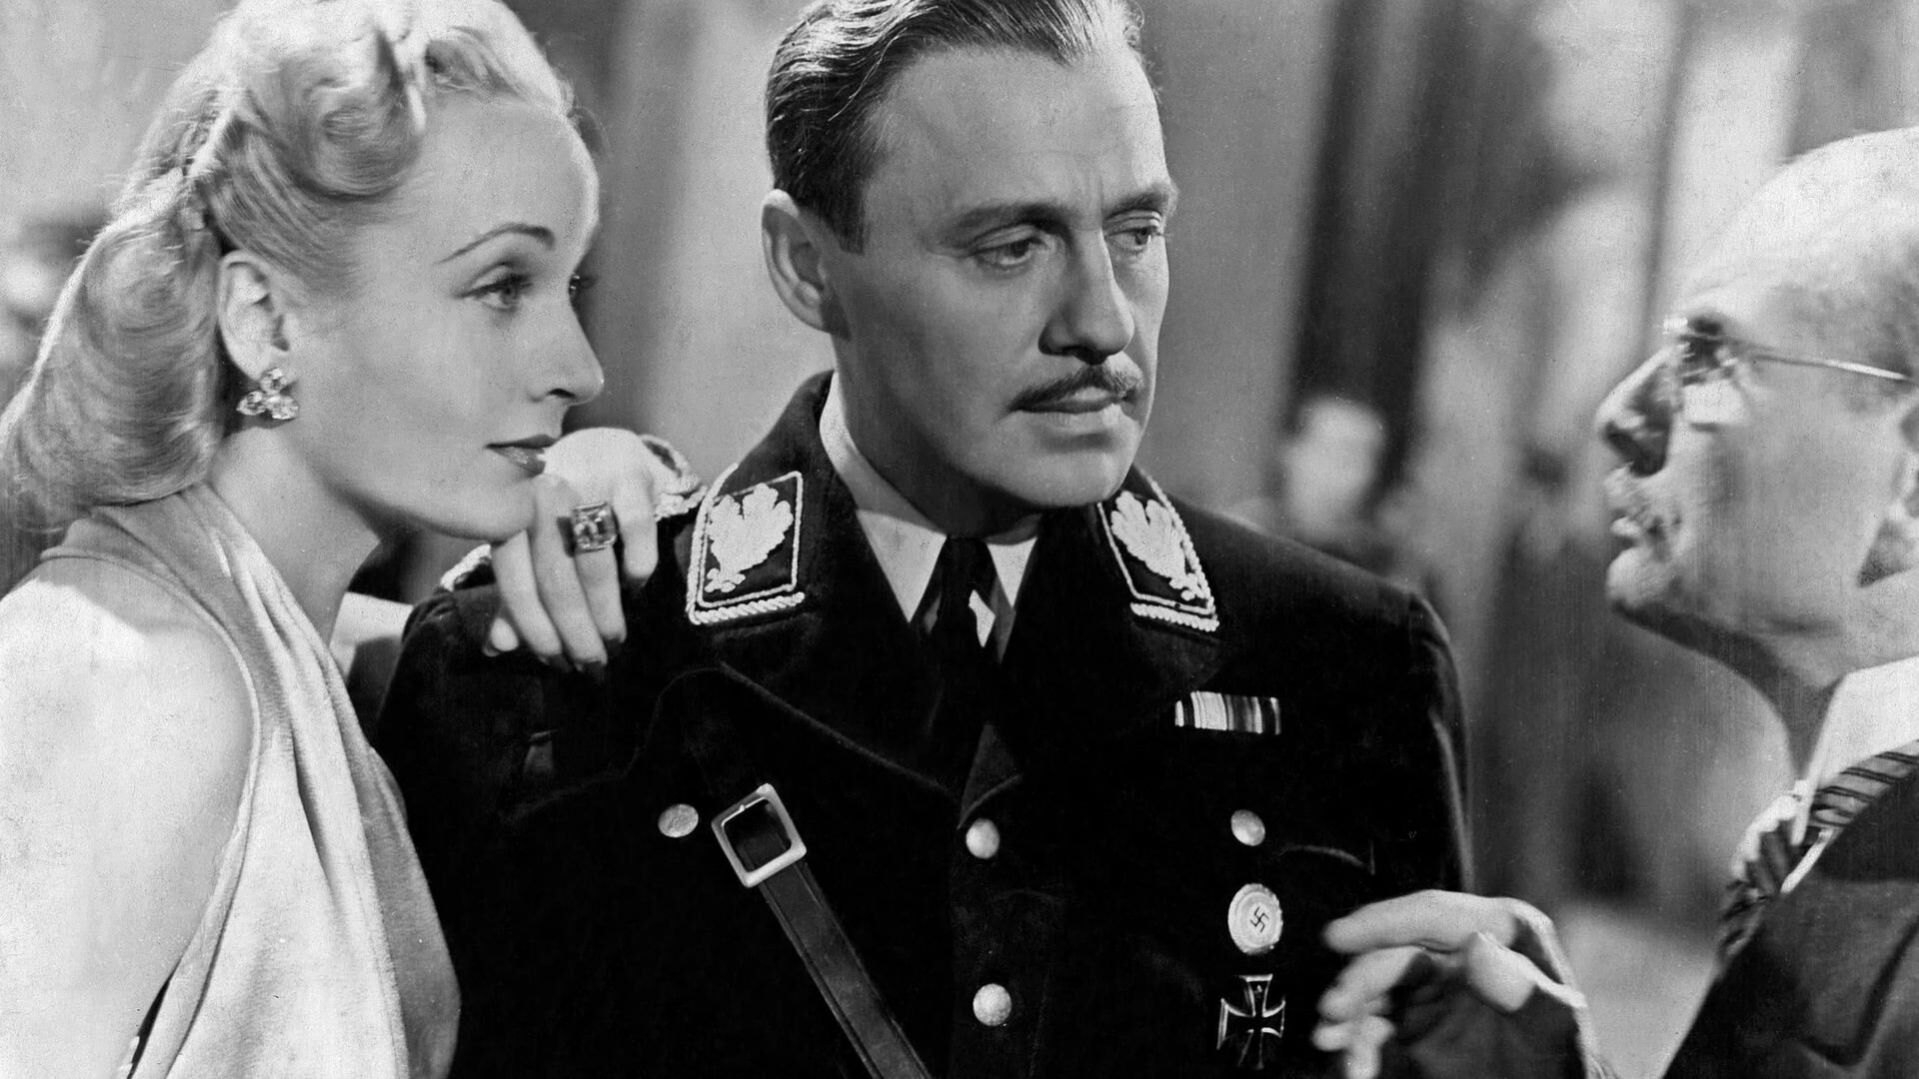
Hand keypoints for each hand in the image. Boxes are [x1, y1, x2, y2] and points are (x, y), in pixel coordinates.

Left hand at [485, 428, 688, 667]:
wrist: (602, 448)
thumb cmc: (561, 510)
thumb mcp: (532, 547)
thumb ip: (516, 596)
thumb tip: (497, 647)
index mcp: (509, 516)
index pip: (518, 585)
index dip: (536, 631)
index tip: (556, 663)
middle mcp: (542, 496)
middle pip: (556, 580)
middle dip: (575, 632)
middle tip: (592, 664)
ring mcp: (586, 482)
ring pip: (593, 563)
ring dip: (606, 612)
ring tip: (615, 640)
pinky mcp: (630, 475)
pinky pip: (636, 530)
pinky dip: (637, 566)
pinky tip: (636, 587)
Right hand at [1314, 891, 1591, 1078]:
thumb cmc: (1558, 1066)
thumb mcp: (1552, 1030)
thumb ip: (1526, 990)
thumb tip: (1478, 946)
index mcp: (1502, 934)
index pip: (1433, 915)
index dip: (1383, 922)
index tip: (1340, 937)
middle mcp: (1462, 952)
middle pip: (1396, 953)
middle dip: (1359, 979)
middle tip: (1334, 1007)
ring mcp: (1437, 989)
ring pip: (1377, 987)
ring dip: (1348, 1009)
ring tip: (1330, 1037)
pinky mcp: (1417, 1025)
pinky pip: (1376, 1025)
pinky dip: (1355, 1040)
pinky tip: (1347, 1061)